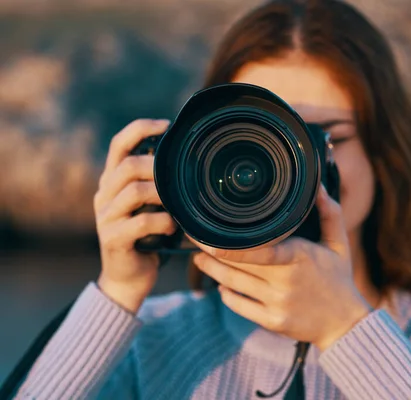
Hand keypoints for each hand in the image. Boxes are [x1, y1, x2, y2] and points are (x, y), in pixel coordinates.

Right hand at [94, 119, 176, 312]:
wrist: (128, 277)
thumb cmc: (148, 237)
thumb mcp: (152, 205)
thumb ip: (160, 184)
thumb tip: (189, 160)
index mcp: (113, 182)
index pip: (119, 144)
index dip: (140, 129)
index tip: (166, 125)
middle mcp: (104, 195)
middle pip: (127, 166)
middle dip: (158, 167)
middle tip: (179, 178)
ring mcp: (106, 217)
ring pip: (134, 192)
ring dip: (163, 196)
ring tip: (178, 206)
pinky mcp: (113, 239)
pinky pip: (141, 222)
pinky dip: (163, 222)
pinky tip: (173, 228)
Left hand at [192, 185, 371, 351]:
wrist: (344, 323)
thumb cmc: (339, 278)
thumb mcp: (340, 244)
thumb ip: (330, 214)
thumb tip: (318, 187)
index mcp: (300, 257)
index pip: (262, 251)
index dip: (233, 248)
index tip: (211, 237)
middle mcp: (286, 281)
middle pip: (239, 266)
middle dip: (213, 253)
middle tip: (196, 238)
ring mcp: (277, 303)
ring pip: (234, 285)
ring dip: (212, 271)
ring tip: (199, 259)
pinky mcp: (272, 321)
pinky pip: (240, 307)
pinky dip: (227, 295)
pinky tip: (220, 286)